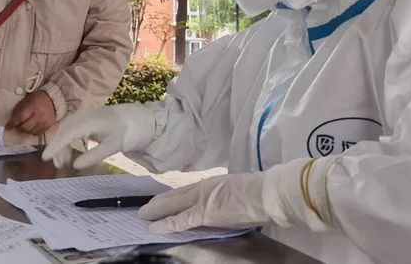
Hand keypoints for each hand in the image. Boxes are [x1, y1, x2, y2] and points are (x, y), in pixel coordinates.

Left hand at [6, 90, 55, 134]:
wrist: (52, 99)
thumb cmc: (37, 98)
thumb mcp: (26, 100)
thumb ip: (19, 110)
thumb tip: (12, 120)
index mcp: (32, 107)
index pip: (20, 118)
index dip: (12, 124)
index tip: (7, 127)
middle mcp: (38, 115)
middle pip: (25, 127)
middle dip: (19, 127)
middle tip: (17, 125)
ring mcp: (44, 122)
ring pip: (31, 132)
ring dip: (26, 130)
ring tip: (26, 125)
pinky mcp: (48, 126)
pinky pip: (38, 133)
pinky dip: (33, 131)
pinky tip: (32, 127)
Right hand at [42, 103, 155, 168]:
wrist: (135, 119)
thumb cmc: (125, 133)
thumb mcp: (112, 147)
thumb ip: (93, 156)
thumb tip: (75, 165)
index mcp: (90, 121)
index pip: (67, 133)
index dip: (55, 146)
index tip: (45, 158)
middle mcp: (83, 114)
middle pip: (63, 130)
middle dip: (58, 148)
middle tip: (58, 166)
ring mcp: (83, 113)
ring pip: (65, 128)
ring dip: (61, 144)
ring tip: (63, 162)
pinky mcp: (84, 116)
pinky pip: (70, 127)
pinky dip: (66, 139)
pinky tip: (69, 151)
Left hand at [139, 173, 268, 233]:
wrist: (266, 194)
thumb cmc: (258, 189)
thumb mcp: (236, 187)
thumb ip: (223, 194)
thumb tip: (221, 202)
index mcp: (211, 182)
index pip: (185, 190)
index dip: (172, 196)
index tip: (161, 200)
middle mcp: (203, 189)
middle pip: (175, 196)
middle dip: (159, 203)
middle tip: (144, 208)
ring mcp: (202, 200)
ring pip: (173, 206)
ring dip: (157, 211)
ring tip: (143, 215)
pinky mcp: (205, 213)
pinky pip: (182, 220)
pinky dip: (167, 224)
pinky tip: (154, 227)